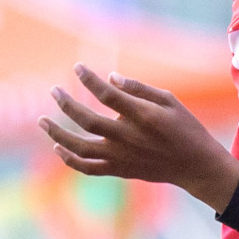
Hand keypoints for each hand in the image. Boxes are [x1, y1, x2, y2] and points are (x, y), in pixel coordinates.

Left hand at [39, 64, 238, 209]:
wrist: (195, 165)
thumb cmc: (185, 128)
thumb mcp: (170, 101)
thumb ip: (139, 89)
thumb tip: (110, 78)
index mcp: (143, 117)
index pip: (107, 95)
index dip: (89, 80)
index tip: (78, 67)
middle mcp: (128, 138)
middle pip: (87, 121)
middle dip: (66, 104)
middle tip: (53, 90)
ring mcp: (121, 157)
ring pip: (80, 148)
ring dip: (57, 134)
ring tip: (42, 120)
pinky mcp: (119, 171)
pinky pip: (87, 168)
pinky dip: (69, 159)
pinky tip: (57, 147)